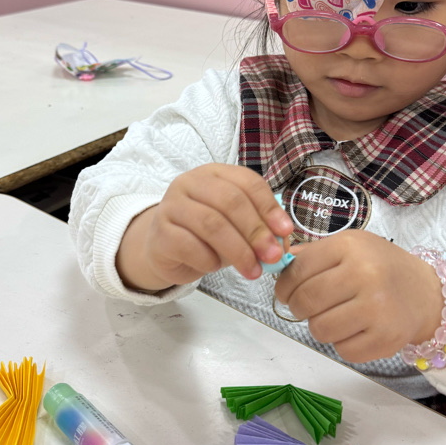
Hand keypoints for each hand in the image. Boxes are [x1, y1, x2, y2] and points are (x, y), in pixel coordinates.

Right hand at [116, 163, 293, 291]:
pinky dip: (209, 259)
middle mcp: (190, 182)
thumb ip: (260, 229)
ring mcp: (171, 205)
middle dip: (256, 231)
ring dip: (238, 250)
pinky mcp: (160, 232)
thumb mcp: (236, 227)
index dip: (268, 206)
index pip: (247, 182)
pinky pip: (190, 246)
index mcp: (214, 173)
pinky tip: (215, 266)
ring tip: (253, 270)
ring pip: (211, 224)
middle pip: (230, 201)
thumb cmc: (205, 235)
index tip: (285, 231)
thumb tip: (282, 242)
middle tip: (272, 256)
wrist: (164, 249)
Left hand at [274, 230, 445, 363]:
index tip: (286, 293)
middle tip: (307, 307)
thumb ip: (313, 254)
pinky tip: (355, 329)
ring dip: (320, 326)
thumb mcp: (350, 246)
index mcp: (350, 247)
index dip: (284, 285)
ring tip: (335, 316)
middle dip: (299, 308)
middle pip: (306, 301)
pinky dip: (342, 343)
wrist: (426, 292)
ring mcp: (377, 308)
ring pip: (320, 328)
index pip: (298, 269)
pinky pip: (342, 350)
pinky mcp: (386, 338)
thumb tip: (276, 265)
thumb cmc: (381, 267)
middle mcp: (365, 275)